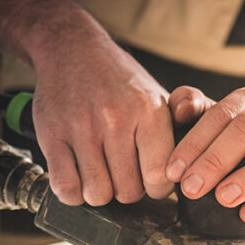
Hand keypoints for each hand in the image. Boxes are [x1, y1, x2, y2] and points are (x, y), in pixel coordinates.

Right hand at [31, 37, 174, 205]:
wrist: (72, 50)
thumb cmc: (120, 82)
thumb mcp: (158, 97)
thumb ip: (180, 129)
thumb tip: (193, 166)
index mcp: (150, 111)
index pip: (160, 177)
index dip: (157, 189)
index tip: (151, 181)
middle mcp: (116, 119)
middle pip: (128, 192)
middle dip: (127, 190)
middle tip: (123, 173)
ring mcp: (82, 127)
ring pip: (97, 194)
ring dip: (100, 192)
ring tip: (101, 174)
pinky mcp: (52, 134)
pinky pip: (66, 187)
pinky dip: (73, 192)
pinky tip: (78, 177)